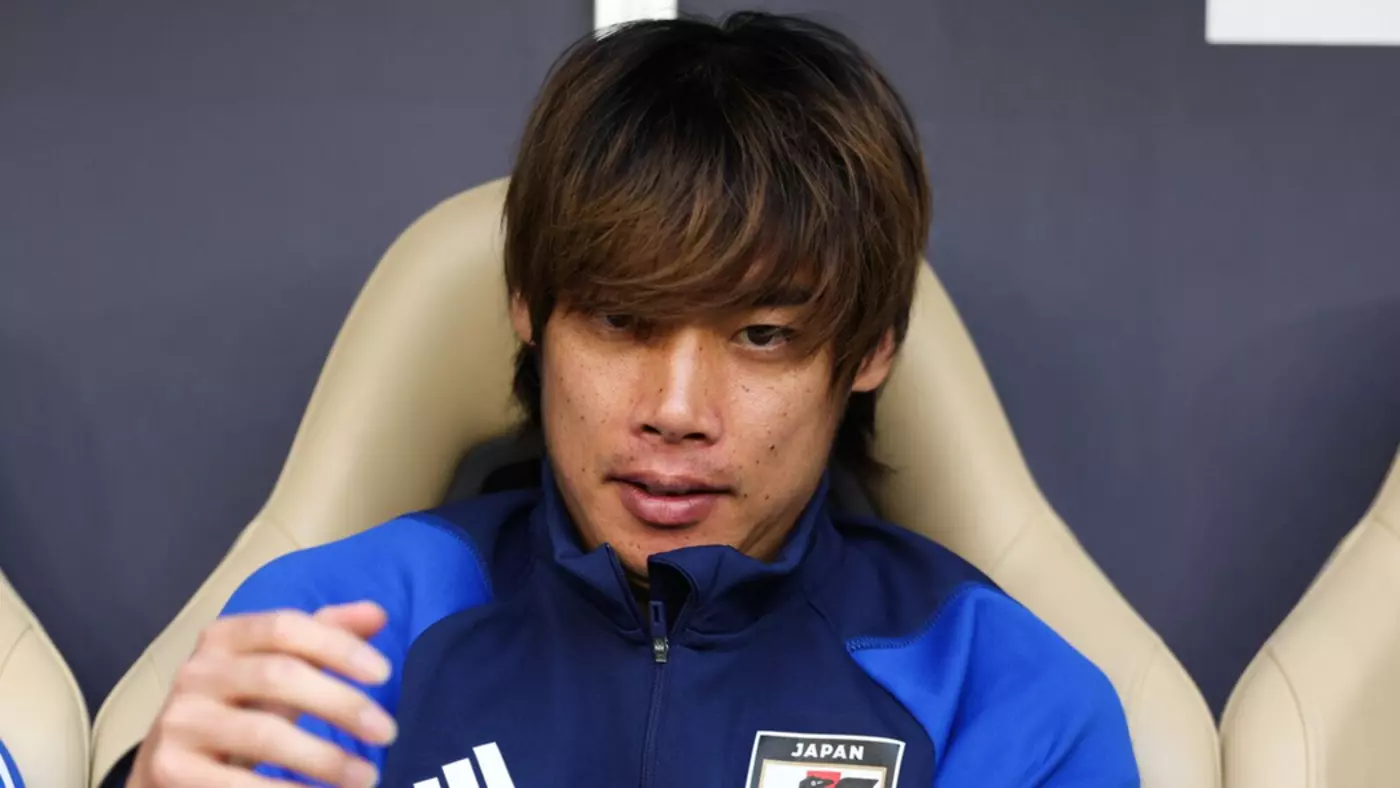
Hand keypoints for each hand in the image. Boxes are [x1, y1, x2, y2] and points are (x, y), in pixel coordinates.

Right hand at [128, 601, 396, 786]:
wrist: (169, 765)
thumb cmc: (238, 708)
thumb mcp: (276, 669)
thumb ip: (323, 639)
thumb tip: (377, 614)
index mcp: (223, 637)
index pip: (285, 626)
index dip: (338, 647)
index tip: (385, 673)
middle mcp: (196, 672)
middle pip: (279, 676)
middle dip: (342, 704)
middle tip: (387, 731)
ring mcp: (180, 722)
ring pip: (263, 734)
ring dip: (324, 758)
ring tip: (367, 776)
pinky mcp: (170, 770)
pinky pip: (239, 784)